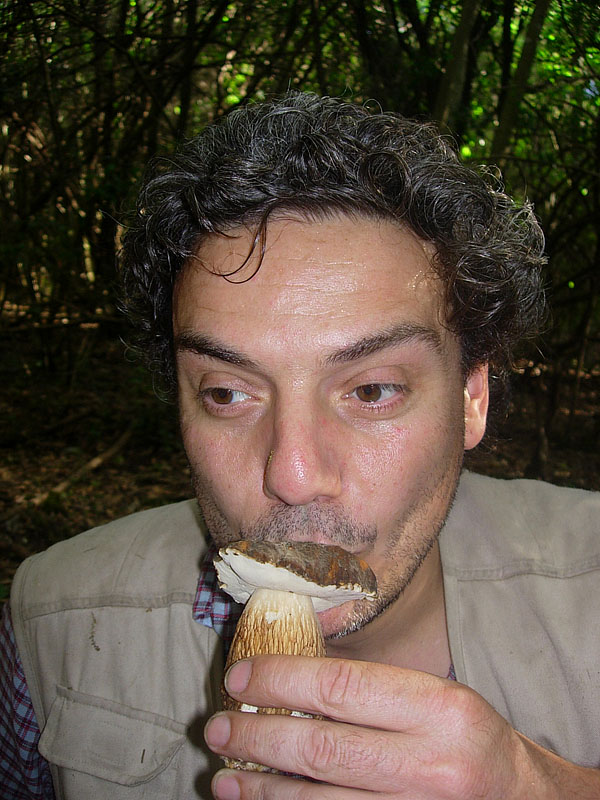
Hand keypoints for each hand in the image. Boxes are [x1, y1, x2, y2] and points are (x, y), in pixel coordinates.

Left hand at [204, 655, 598, 798]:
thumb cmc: (467, 738)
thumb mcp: (436, 696)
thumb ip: (374, 688)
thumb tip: (290, 675)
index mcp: (438, 708)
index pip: (342, 686)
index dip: (281, 681)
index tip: (239, 678)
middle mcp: (430, 763)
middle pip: (324, 748)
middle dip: (258, 738)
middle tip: (216, 728)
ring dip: (264, 789)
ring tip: (224, 775)